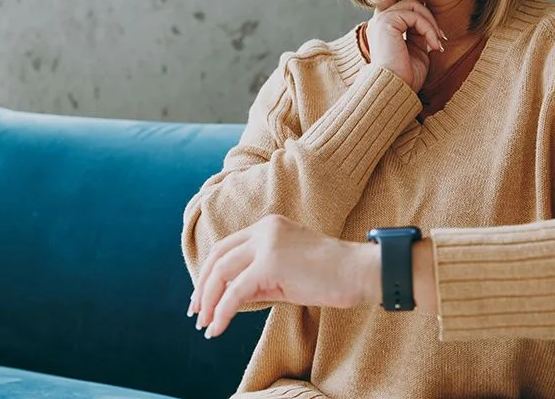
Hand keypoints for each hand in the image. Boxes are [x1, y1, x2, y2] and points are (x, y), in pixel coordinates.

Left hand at [189, 214, 375, 338]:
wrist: (358, 272)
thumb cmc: (330, 276)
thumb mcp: (286, 273)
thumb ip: (258, 280)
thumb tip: (231, 300)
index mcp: (268, 227)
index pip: (226, 247)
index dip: (210, 273)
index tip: (202, 297)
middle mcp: (264, 230)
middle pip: (218, 256)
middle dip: (202, 287)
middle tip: (195, 313)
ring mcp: (267, 244)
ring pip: (221, 272)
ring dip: (208, 301)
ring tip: (205, 324)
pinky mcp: (270, 264)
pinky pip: (235, 291)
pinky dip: (222, 311)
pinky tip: (217, 328)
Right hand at [366, 0, 445, 91]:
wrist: (394, 90)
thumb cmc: (406, 77)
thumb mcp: (416, 51)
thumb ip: (419, 33)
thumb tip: (429, 21)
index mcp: (385, 28)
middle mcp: (380, 22)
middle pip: (410, 1)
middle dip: (429, 18)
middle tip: (440, 40)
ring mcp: (382, 20)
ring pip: (414, 5)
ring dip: (431, 24)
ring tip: (437, 44)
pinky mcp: (387, 22)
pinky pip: (415, 15)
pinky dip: (429, 29)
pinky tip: (432, 45)